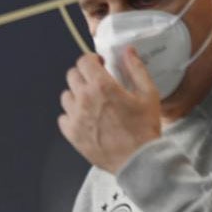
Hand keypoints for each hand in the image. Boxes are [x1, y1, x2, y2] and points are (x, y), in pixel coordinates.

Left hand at [57, 47, 161, 172]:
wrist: (137, 160)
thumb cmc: (144, 128)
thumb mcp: (148, 94)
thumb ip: (136, 69)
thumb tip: (128, 51)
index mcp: (102, 86)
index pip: (84, 61)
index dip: (92, 60)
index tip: (99, 65)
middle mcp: (84, 99)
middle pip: (72, 75)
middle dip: (84, 75)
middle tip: (96, 83)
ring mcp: (75, 117)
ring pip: (66, 96)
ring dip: (77, 95)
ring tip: (91, 103)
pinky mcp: (71, 134)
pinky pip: (63, 118)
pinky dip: (71, 116)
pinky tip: (85, 119)